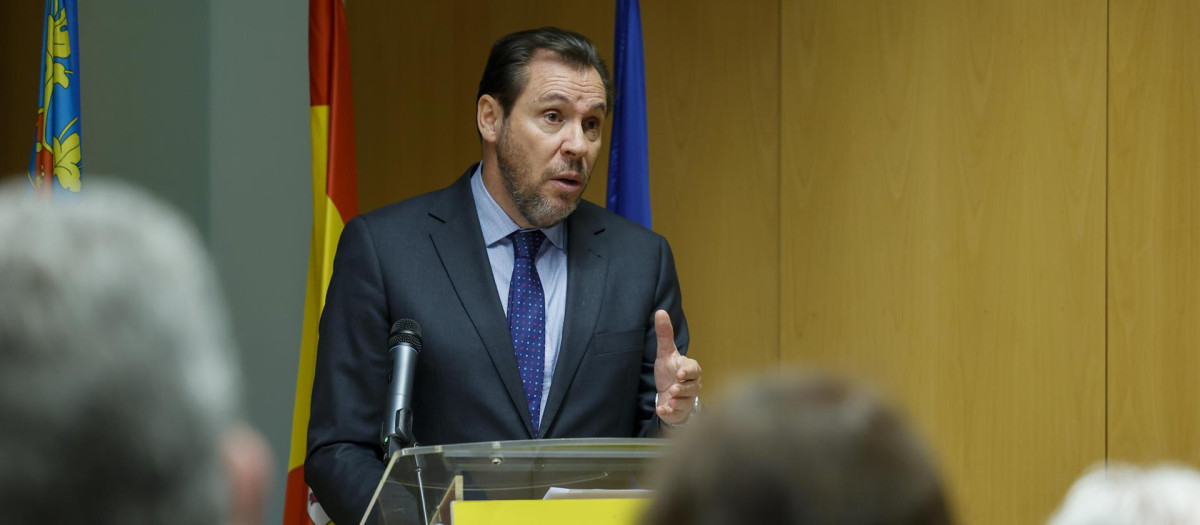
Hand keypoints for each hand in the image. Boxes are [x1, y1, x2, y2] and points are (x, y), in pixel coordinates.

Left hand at [653, 310, 700, 425]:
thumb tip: (660, 311)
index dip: (688, 372)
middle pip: (692, 387)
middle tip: (673, 388)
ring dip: (676, 401)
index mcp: (690, 369)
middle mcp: (692, 385)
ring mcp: (686, 399)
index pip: (694, 369)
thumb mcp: (665, 353)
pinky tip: (661, 410)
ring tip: (669, 399)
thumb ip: (664, 335)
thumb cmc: (669, 372)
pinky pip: (676, 413)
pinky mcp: (679, 412)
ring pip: (685, 401)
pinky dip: (669, 412)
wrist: (667, 395)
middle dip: (682, 388)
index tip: (680, 374)